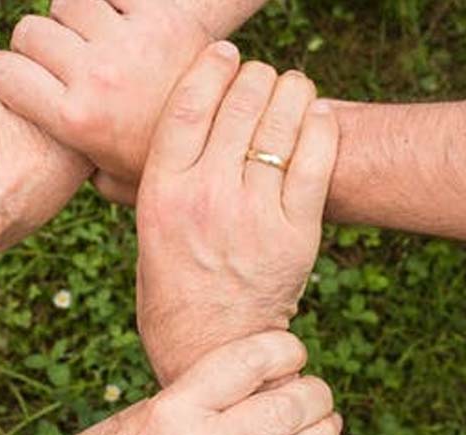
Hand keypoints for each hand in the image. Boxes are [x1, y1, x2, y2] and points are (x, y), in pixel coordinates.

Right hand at [0, 0, 212, 198]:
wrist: (231, 131)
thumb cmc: (162, 160)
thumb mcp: (109, 179)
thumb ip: (69, 165)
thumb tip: (38, 164)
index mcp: (74, 119)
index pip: (1, 71)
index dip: (2, 72)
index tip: (15, 78)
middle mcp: (95, 77)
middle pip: (30, 31)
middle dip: (37, 45)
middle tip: (60, 61)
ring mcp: (128, 42)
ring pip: (66, 3)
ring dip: (73, 18)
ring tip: (92, 40)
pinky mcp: (159, 15)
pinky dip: (111, 3)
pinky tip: (122, 26)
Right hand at [0, 332, 339, 434]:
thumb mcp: (141, 411)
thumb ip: (194, 395)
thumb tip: (253, 375)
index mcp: (173, 410)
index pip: (248, 363)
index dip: (284, 348)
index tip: (291, 349)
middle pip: (285, 408)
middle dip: (315, 393)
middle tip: (315, 389)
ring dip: (324, 433)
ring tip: (325, 421)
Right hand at [136, 46, 339, 383]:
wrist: (210, 348)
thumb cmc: (171, 289)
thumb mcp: (145, 232)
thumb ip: (151, 183)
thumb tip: (155, 135)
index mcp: (161, 194)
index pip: (188, 105)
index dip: (210, 67)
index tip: (224, 54)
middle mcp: (206, 197)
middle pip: (240, 103)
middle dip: (255, 76)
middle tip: (260, 77)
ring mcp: (254, 214)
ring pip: (281, 122)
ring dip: (291, 91)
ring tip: (291, 88)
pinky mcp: (296, 233)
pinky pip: (317, 158)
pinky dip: (320, 125)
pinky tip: (316, 115)